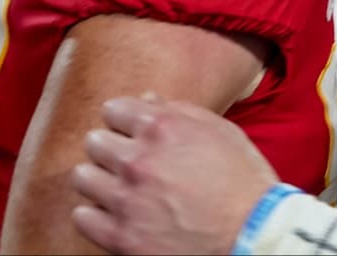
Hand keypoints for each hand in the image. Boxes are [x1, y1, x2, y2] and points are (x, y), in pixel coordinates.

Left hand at [72, 95, 277, 254]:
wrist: (254, 235)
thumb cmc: (244, 181)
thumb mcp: (222, 132)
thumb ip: (180, 111)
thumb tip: (147, 99)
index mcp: (162, 128)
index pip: (113, 109)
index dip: (125, 120)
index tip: (132, 131)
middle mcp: (138, 160)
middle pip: (94, 141)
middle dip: (110, 147)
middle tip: (128, 161)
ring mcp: (126, 200)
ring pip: (83, 177)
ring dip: (99, 179)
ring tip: (120, 187)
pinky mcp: (121, 237)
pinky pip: (82, 217)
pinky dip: (96, 214)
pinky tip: (116, 213)